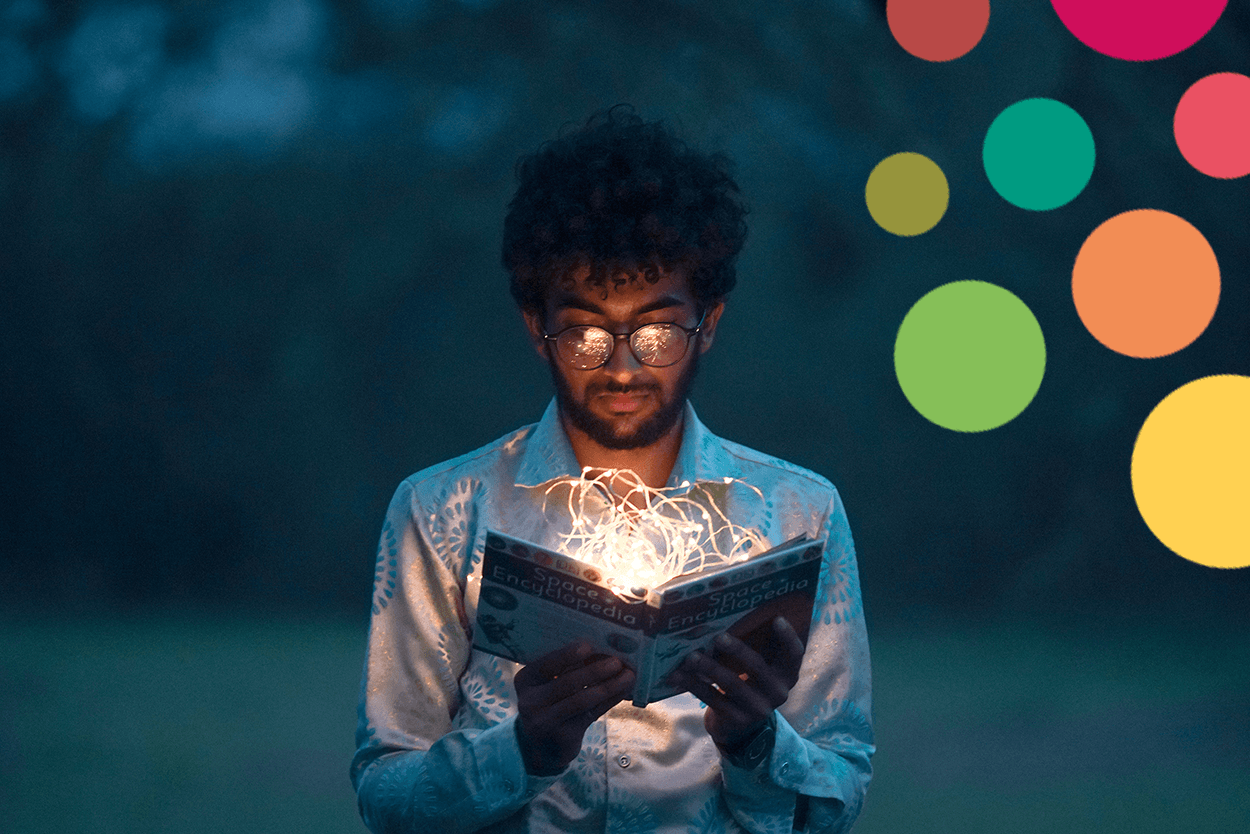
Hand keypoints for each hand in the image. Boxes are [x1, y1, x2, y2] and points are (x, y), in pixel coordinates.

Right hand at [513, 640, 634, 775]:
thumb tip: (602, 648)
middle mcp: (530, 701)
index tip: (589, 646)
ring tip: (628, 675)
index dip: (567, 655)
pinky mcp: (564, 736)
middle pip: (567, 683)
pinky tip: (624, 690)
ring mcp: (545, 721)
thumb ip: (568, 669)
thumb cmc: (550, 703)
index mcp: (525, 679)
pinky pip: (592, 713)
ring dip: (609, 686)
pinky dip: (610, 700)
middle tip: (617, 661)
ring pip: (582, 700)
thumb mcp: (548, 685)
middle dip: (595, 671)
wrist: (542, 747)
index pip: (546, 664)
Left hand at [668, 617, 804, 750]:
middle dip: (738, 650)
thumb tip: (731, 612)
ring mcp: (758, 709)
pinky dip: (693, 684)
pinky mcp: (736, 720)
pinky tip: (677, 675)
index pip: (795, 655)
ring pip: (732, 684)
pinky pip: (713, 698)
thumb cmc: (747, 682)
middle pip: (758, 668)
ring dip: (710, 668)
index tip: (777, 619)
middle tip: (719, 636)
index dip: (788, 637)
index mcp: (787, 674)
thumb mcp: (757, 668)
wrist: (737, 726)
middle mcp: (778, 693)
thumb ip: (756, 647)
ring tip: (691, 656)